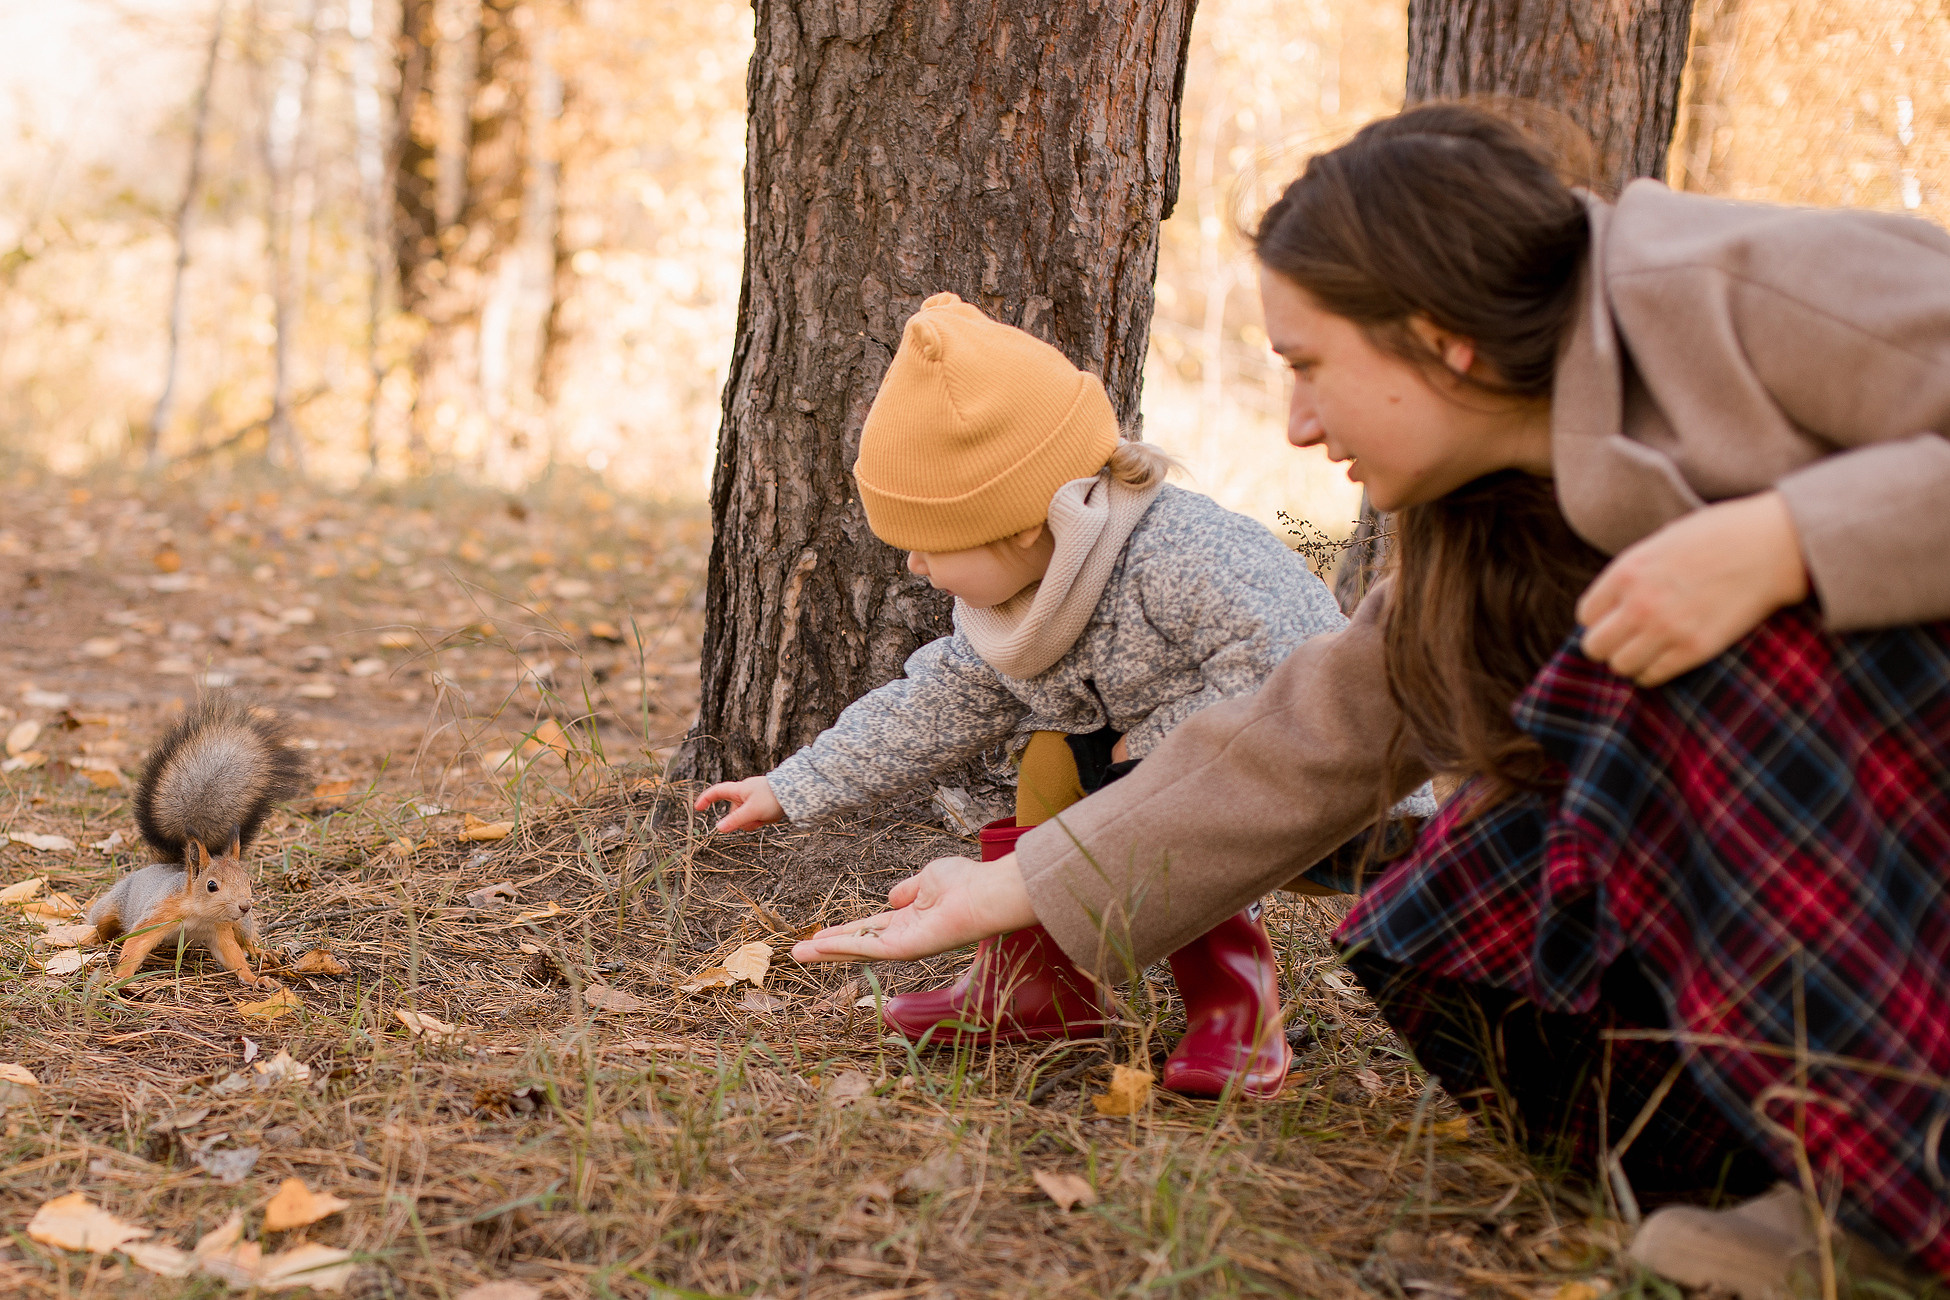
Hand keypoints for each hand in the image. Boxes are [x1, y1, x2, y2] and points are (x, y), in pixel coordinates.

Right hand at [693, 776, 784, 831]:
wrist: (797, 792)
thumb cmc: (773, 798)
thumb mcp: (752, 811)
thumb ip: (735, 821)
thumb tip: (718, 828)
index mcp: (739, 789)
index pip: (717, 792)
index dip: (706, 799)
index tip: (698, 808)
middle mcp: (745, 793)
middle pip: (734, 812)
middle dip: (743, 820)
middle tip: (757, 818)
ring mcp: (755, 799)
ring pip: (747, 817)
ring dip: (755, 821)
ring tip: (768, 815)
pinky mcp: (764, 804)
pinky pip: (758, 817)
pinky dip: (763, 819)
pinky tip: (773, 815)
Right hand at [791, 851, 1037, 963]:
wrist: (984, 894)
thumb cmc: (964, 883)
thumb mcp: (927, 879)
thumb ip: (907, 890)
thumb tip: (892, 897)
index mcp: (908, 919)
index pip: (868, 928)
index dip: (843, 931)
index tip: (819, 934)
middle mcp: (903, 936)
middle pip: (856, 944)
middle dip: (826, 948)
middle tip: (798, 952)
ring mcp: (902, 945)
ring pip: (856, 950)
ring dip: (826, 952)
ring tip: (797, 954)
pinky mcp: (904, 950)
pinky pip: (866, 947)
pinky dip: (842, 947)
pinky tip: (819, 946)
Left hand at [1577, 490, 1808, 685]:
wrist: (1772, 546)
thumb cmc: (1721, 535)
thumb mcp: (1663, 541)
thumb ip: (1634, 570)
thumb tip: (1615, 598)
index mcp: (1627, 571)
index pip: (1586, 614)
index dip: (1599, 618)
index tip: (1614, 617)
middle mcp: (1639, 604)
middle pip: (1595, 646)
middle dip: (1607, 643)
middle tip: (1626, 638)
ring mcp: (1666, 630)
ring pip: (1620, 666)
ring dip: (1629, 660)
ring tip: (1646, 649)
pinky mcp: (1694, 650)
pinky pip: (1652, 676)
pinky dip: (1652, 671)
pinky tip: (1664, 657)